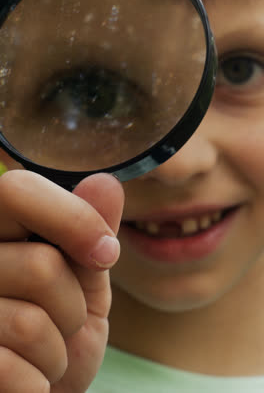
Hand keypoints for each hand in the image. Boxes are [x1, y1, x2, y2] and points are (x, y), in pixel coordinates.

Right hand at [0, 170, 123, 391]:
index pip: (17, 191)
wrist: (44, 391)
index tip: (106, 252)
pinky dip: (37, 381)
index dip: (73, 218)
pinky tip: (26, 379)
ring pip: (30, 323)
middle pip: (39, 264)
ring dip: (58, 349)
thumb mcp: (85, 279)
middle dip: (72, 302)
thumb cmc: (62, 331)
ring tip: (46, 353)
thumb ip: (91, 231)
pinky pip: (13, 369)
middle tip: (65, 320)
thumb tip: (105, 182)